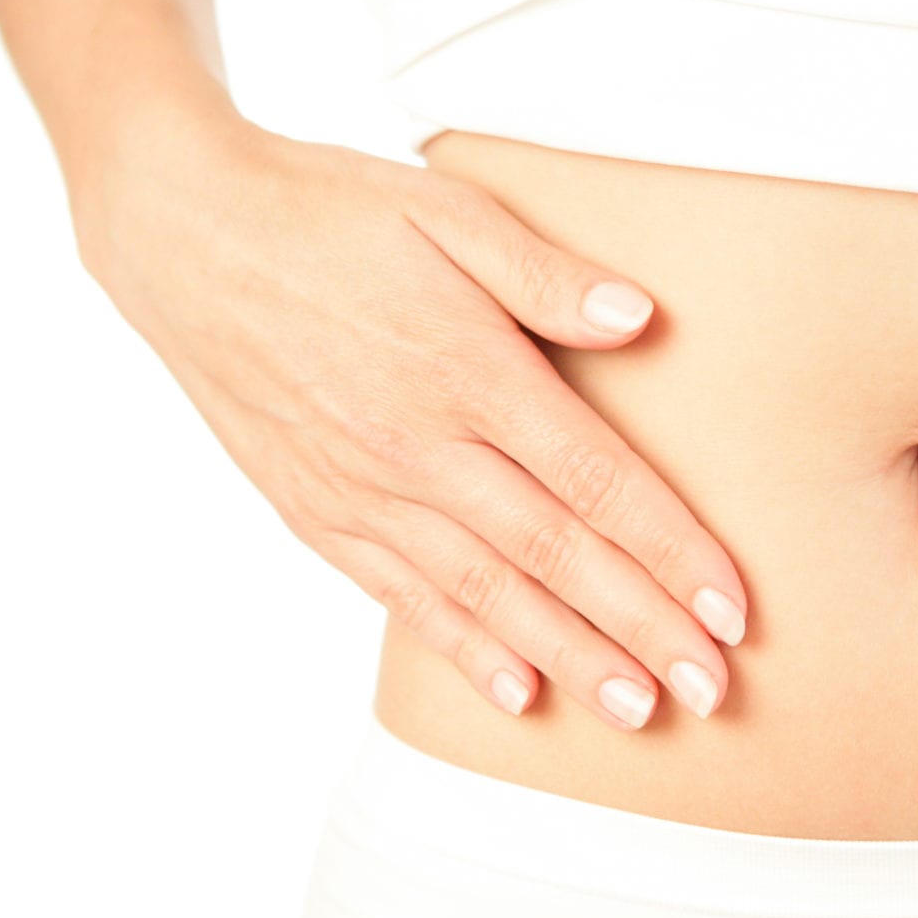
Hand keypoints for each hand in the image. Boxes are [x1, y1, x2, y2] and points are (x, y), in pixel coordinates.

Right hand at [73, 114, 747, 728]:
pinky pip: (402, 597)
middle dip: (643, 630)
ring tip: (639, 710)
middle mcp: (419, 445)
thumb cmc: (328, 210)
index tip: (735, 611)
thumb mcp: (444, 206)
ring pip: (485, 594)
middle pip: (556, 556)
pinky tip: (517, 694)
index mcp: (468, 369)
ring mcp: (362, 488)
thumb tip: (644, 320)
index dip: (673, 552)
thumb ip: (545, 272)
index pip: (597, 482)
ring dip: (569, 658)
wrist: (182, 233)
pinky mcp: (317, 512)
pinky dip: (462, 649)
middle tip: (715, 695)